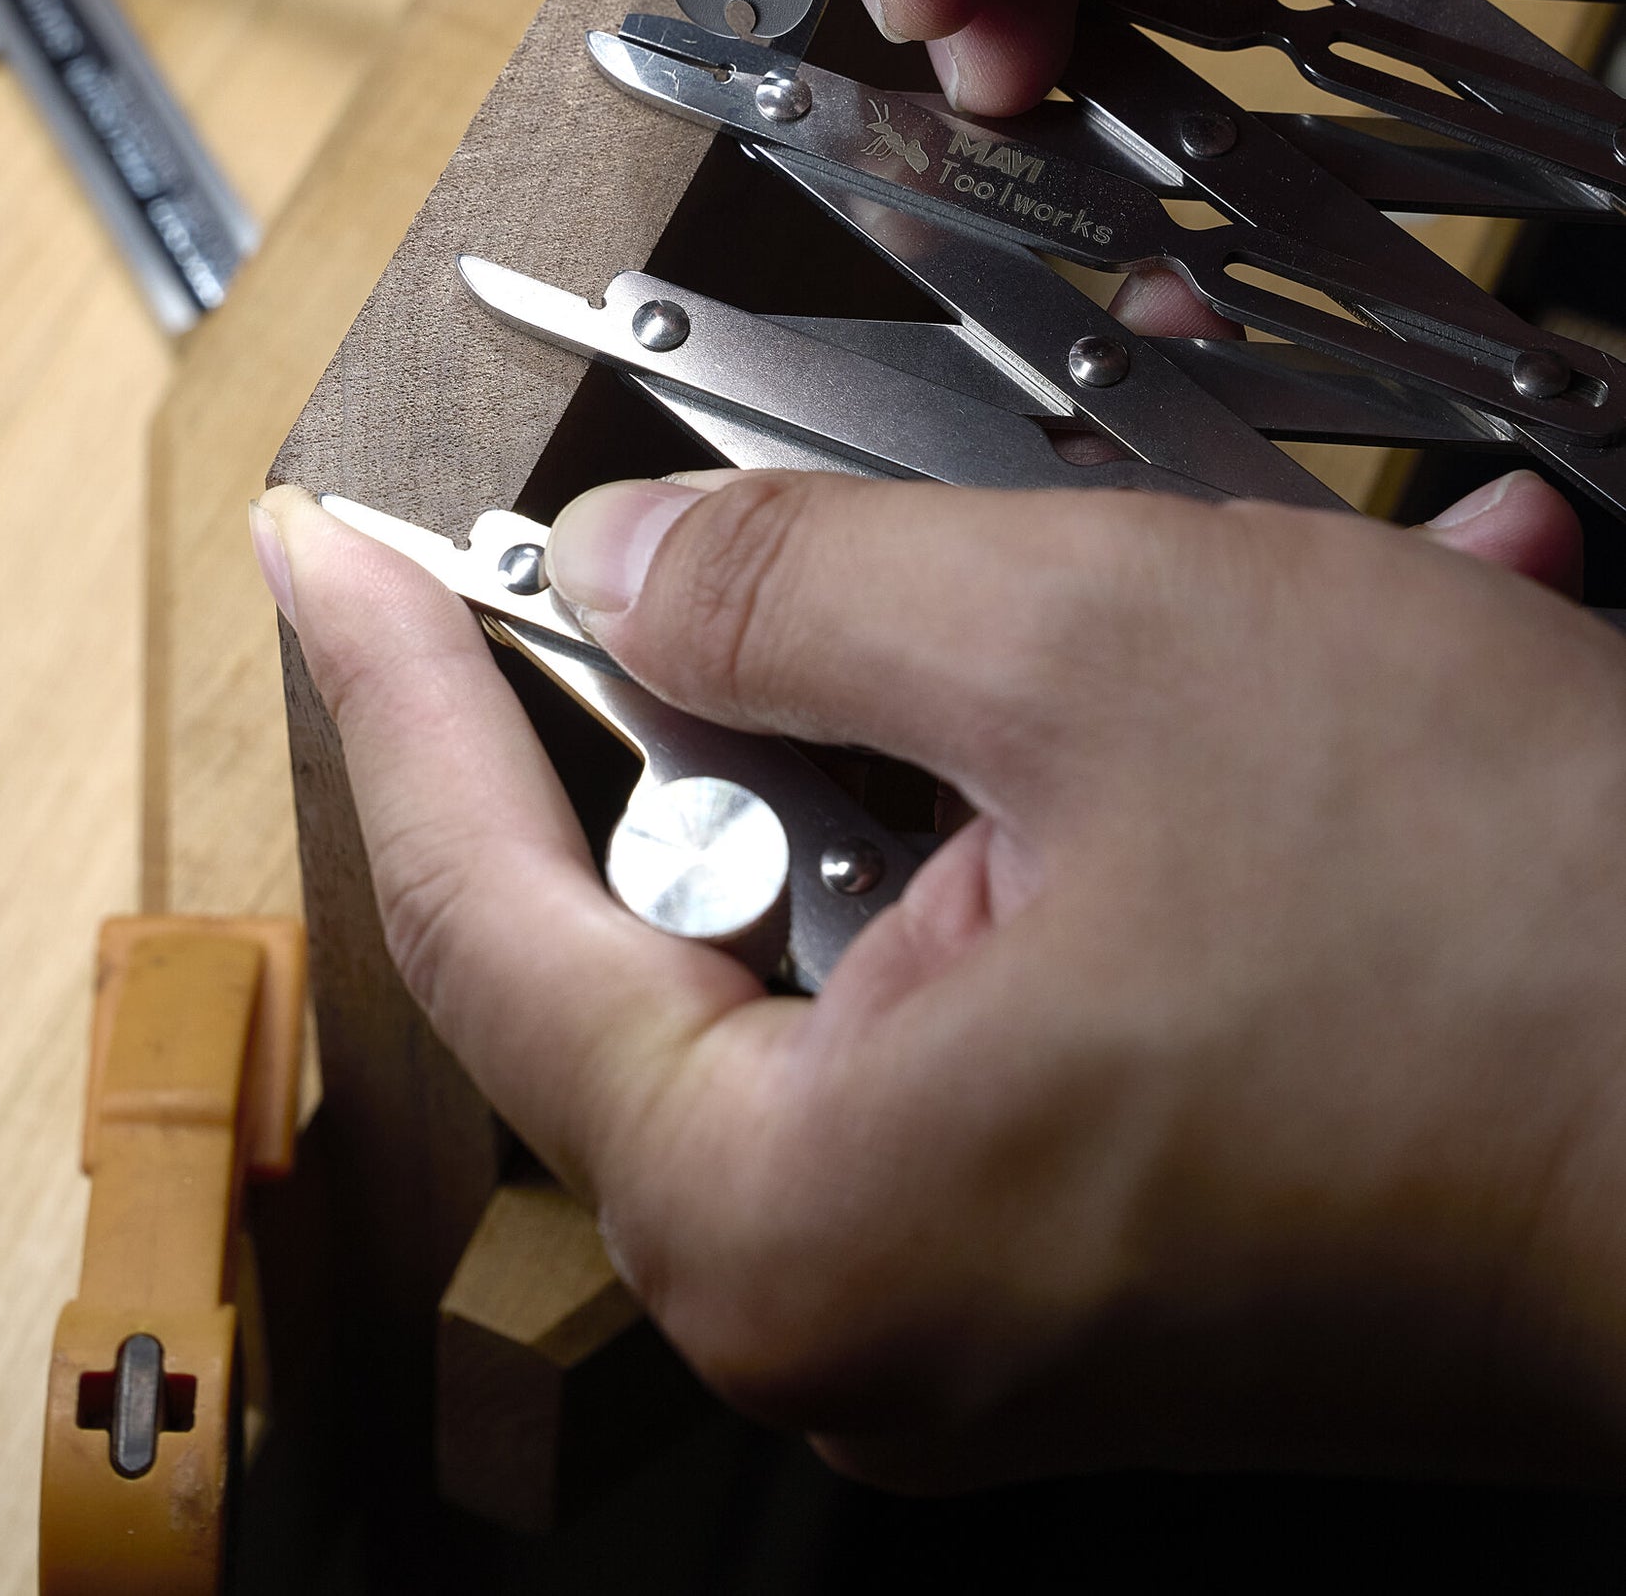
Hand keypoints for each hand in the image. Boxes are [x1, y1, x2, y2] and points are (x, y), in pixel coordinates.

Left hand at [254, 465, 1625, 1487]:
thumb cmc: (1511, 944)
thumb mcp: (1095, 651)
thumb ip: (797, 589)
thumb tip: (621, 562)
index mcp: (796, 1209)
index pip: (482, 909)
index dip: (393, 688)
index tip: (322, 555)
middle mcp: (874, 1303)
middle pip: (698, 908)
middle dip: (783, 676)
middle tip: (809, 527)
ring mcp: (1003, 1290)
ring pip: (899, 906)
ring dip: (1023, 711)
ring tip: (1197, 586)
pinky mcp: (1128, 1242)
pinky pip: (1044, 965)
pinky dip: (1136, 807)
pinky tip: (1321, 676)